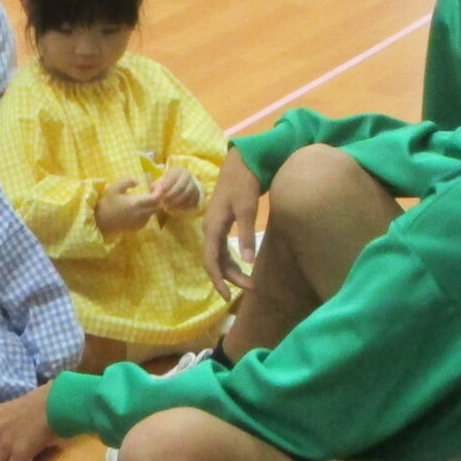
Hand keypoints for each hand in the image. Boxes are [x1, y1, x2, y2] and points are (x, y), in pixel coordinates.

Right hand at [96, 176, 161, 235]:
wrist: (100, 222)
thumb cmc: (107, 203)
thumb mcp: (115, 188)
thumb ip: (128, 181)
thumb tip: (138, 182)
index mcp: (136, 203)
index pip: (156, 199)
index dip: (159, 192)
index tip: (156, 186)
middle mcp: (141, 214)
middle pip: (157, 207)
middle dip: (158, 199)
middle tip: (153, 192)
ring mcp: (140, 222)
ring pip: (153, 213)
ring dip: (153, 206)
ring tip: (147, 199)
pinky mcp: (137, 227)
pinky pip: (147, 219)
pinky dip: (148, 213)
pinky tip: (140, 208)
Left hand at [152, 167, 203, 214]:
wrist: (179, 187)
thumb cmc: (166, 184)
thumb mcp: (160, 183)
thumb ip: (157, 187)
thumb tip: (156, 193)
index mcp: (177, 170)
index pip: (172, 177)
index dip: (166, 186)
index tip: (159, 194)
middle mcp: (187, 176)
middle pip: (181, 186)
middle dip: (171, 195)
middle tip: (163, 202)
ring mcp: (193, 185)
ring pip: (187, 194)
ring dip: (176, 201)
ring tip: (167, 207)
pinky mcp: (196, 194)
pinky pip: (191, 200)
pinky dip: (182, 205)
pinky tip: (174, 208)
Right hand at [203, 151, 262, 296]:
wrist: (240, 163)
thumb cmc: (243, 183)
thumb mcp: (247, 208)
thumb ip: (247, 235)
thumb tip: (248, 262)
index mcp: (212, 227)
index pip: (211, 261)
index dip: (218, 280)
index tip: (226, 296)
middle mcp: (209, 229)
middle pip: (215, 261)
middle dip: (230, 277)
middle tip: (251, 288)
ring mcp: (214, 227)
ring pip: (218, 256)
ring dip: (231, 270)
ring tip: (249, 282)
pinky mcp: (220, 224)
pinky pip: (222, 248)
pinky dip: (231, 260)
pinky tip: (242, 265)